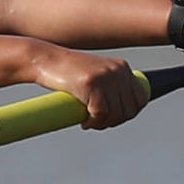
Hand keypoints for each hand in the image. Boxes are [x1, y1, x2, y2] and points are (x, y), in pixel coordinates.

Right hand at [28, 44, 143, 128]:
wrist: (43, 59)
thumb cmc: (65, 71)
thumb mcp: (95, 74)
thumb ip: (111, 86)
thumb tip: (124, 110)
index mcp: (122, 67)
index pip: (141, 98)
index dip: (129, 113)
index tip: (113, 118)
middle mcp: (117, 70)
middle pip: (129, 109)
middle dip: (115, 121)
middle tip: (98, 122)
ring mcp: (105, 76)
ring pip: (115, 114)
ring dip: (103, 124)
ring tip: (90, 123)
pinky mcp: (91, 84)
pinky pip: (100, 113)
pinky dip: (94, 122)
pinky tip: (85, 122)